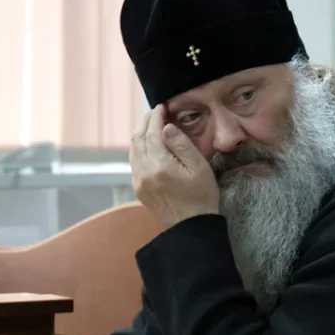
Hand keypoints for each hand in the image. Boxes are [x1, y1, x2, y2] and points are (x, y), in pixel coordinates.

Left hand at [130, 105, 219, 226]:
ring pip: (132, 150)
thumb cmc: (201, 196)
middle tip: (155, 112)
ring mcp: (138, 182)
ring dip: (140, 135)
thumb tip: (166, 127)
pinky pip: (134, 163)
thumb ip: (181, 144)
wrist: (191, 227)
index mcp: (160, 165)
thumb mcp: (199, 167)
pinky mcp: (139, 189)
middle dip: (144, 122)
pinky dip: (139, 149)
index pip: (151, 133)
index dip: (155, 117)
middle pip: (137, 139)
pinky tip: (149, 146)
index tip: (161, 107)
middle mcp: (144, 172)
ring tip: (151, 126)